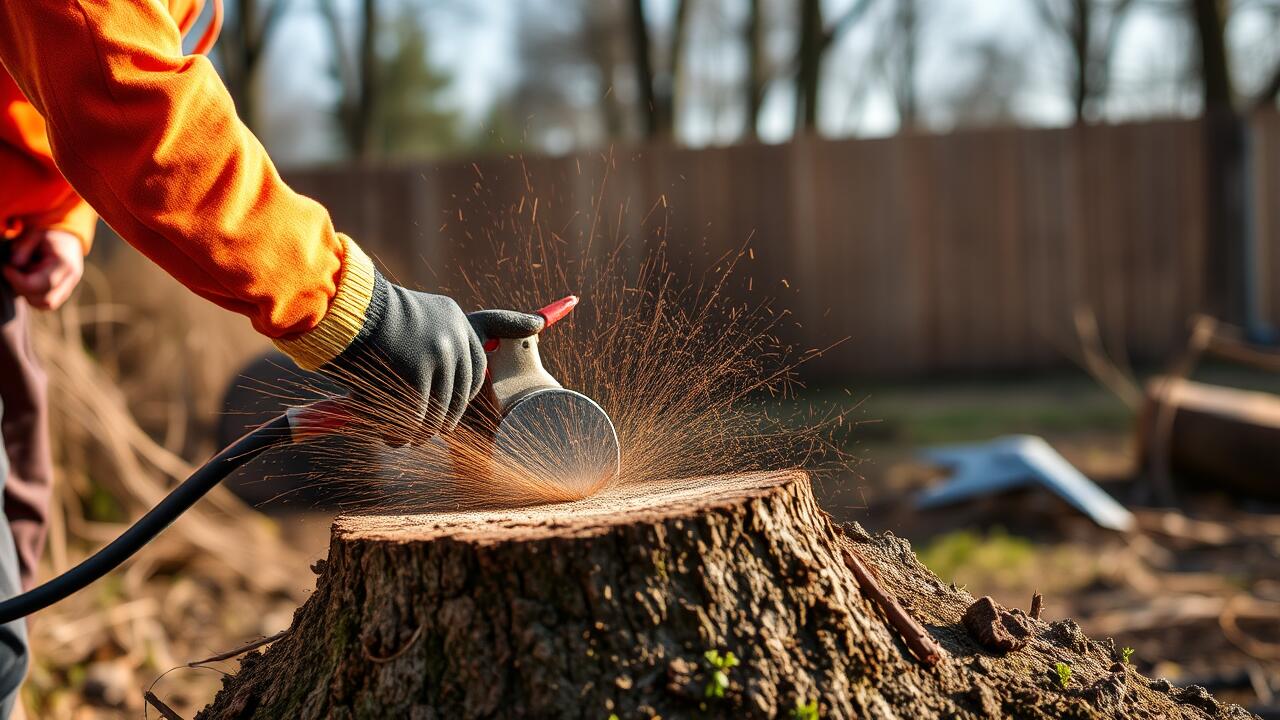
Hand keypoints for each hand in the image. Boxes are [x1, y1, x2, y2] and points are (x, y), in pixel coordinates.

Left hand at [3, 229, 83, 309]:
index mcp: (65, 265)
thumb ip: (22, 248)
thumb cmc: (49, 236)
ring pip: (44, 305)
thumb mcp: (34, 234)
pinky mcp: (63, 294)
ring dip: (27, 294)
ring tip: (22, 275)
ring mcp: (68, 289)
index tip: (6, 268)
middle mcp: (70, 280)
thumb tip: (13, 265)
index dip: (19, 280)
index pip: (43, 284)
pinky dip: (32, 296)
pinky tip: (27, 281)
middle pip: (44, 300)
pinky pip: (45, 304)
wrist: (69, 240)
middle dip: (23, 289)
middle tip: (13, 272)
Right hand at [322, 273, 542, 442]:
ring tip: (399, 437)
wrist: (342, 308)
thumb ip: (471, 331)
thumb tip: (541, 322)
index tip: (443, 414)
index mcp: (459, 321)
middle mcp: (455, 337)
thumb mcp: (426, 318)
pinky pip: (416, 417)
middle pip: (458, 399)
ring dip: (419, 432)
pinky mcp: (418, 373)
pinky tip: (389, 435)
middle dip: (438, 422)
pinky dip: (401, 431)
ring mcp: (439, 355)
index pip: (476, 372)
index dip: (458, 399)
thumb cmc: (378, 320)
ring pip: (438, 413)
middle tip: (417, 434)